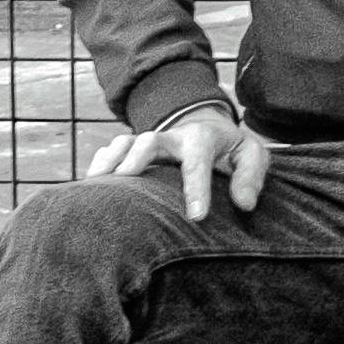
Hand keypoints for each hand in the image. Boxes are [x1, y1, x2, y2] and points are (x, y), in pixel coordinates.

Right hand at [86, 102, 279, 219]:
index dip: (197, 188)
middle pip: (150, 140)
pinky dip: (100, 163)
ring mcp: (150, 141)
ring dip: (111, 160)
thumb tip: (244, 203)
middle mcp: (172, 136)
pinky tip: (91, 184)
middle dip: (138, 159)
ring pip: (125, 142)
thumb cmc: (231, 149)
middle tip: (127, 182)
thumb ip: (251, 176)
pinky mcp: (134, 148)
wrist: (209, 126)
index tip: (196, 216)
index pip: (198, 160)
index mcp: (203, 138)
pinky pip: (112, 150)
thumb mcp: (252, 155)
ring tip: (98, 183)